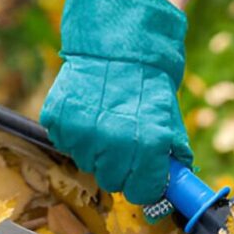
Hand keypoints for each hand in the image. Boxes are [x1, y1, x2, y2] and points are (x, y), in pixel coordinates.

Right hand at [41, 0, 192, 204]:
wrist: (118, 41)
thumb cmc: (148, 83)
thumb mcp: (169, 118)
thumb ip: (170, 155)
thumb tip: (174, 186)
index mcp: (148, 144)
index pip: (142, 191)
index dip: (143, 186)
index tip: (143, 178)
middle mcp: (114, 142)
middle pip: (111, 181)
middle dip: (119, 168)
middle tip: (123, 145)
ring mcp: (83, 132)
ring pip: (86, 163)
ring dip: (95, 150)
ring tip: (104, 121)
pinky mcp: (59, 119)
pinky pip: (65, 142)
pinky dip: (74, 133)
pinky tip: (87, 112)